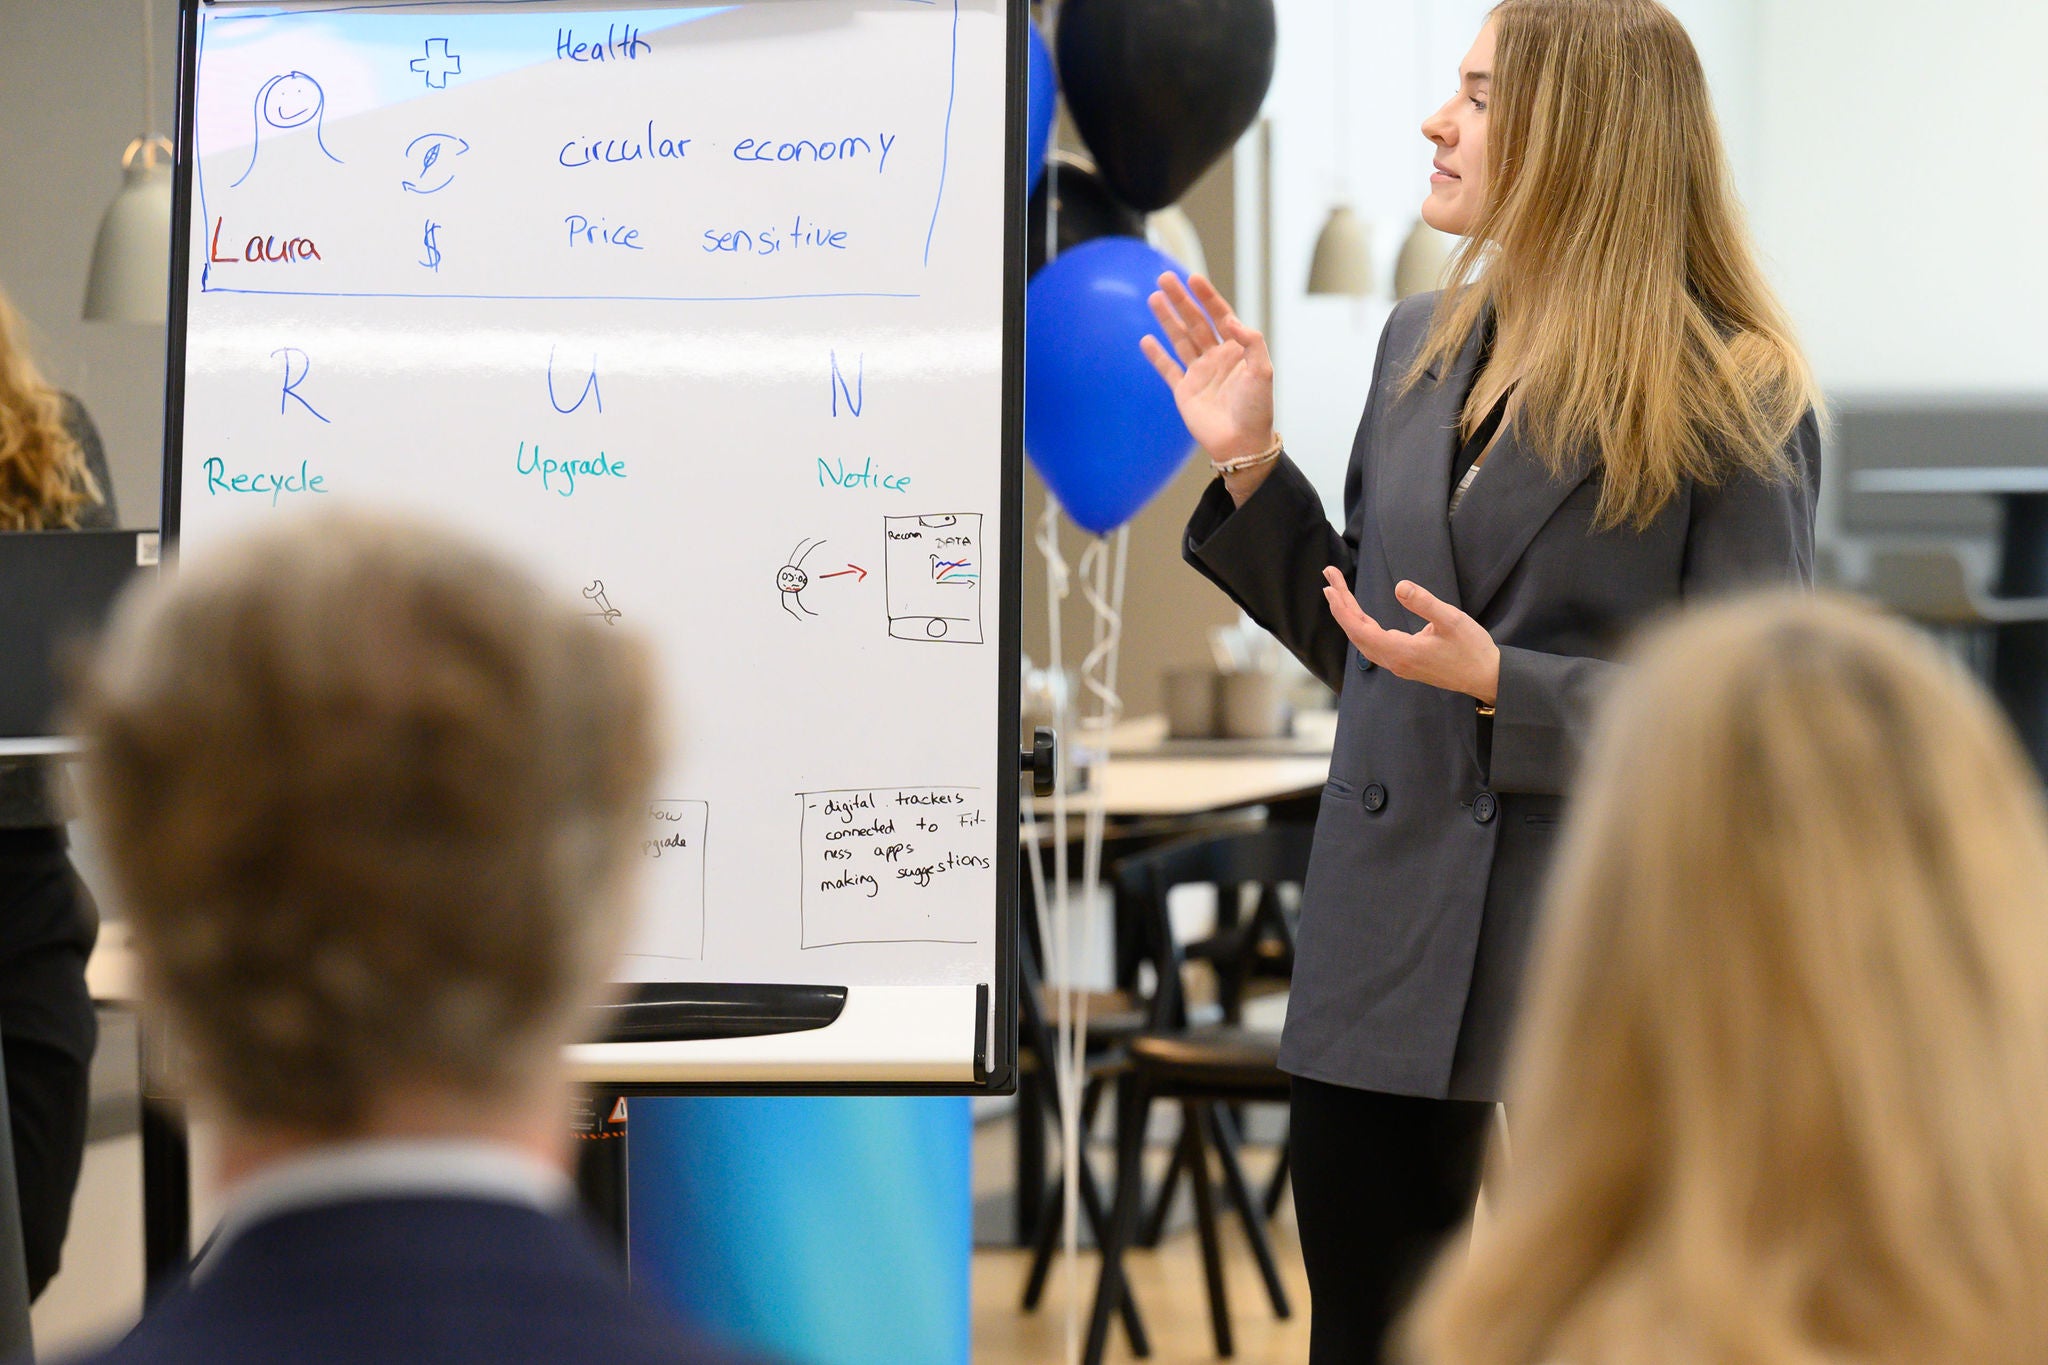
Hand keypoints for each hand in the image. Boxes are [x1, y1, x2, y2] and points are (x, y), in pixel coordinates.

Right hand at [1138, 273, 1275, 464]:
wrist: (1242, 444)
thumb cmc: (1257, 409)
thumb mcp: (1263, 371)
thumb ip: (1251, 342)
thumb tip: (1230, 320)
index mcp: (1236, 350)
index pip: (1219, 315)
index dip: (1207, 296)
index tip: (1193, 278)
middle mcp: (1215, 357)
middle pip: (1195, 322)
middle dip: (1181, 300)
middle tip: (1164, 278)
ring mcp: (1199, 373)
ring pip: (1180, 339)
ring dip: (1167, 319)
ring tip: (1154, 298)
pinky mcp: (1184, 391)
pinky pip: (1168, 369)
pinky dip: (1156, 355)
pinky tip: (1146, 340)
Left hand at [1321, 569, 1500, 704]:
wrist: (1486, 677)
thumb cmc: (1472, 649)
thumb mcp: (1452, 620)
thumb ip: (1424, 603)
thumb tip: (1400, 586)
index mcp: (1401, 652)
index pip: (1359, 629)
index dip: (1342, 607)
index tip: (1330, 585)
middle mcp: (1394, 661)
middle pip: (1356, 632)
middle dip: (1340, 604)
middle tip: (1330, 578)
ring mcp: (1398, 664)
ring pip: (1363, 639)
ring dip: (1349, 615)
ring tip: (1338, 592)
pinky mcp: (1404, 662)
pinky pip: (1374, 643)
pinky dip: (1361, 626)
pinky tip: (1359, 615)